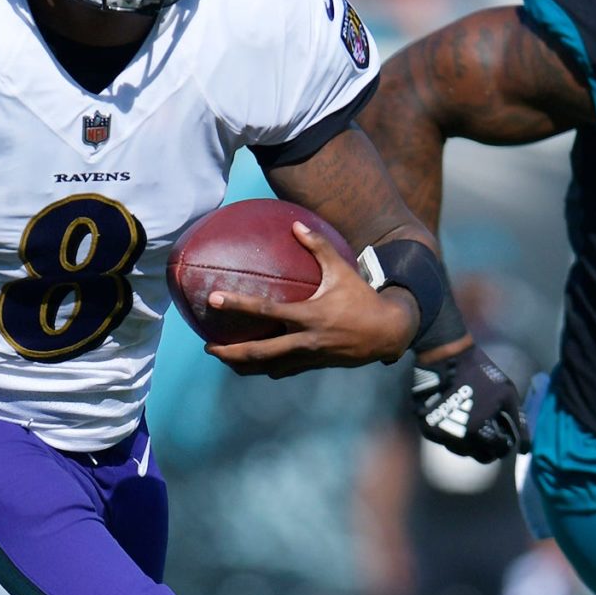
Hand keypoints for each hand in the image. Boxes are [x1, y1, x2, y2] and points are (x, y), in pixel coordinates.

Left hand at [204, 222, 419, 377]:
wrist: (387, 333)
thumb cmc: (363, 298)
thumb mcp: (342, 269)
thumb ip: (318, 246)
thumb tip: (296, 224)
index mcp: (308, 315)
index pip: (265, 311)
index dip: (238, 305)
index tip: (214, 300)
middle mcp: (305, 340)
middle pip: (259, 352)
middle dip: (230, 353)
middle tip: (208, 347)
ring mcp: (308, 357)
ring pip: (268, 367)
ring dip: (243, 365)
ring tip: (224, 358)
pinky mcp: (314, 365)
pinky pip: (283, 370)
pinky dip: (265, 368)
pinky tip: (252, 363)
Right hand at [409, 344, 526, 462]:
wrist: (445, 357)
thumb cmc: (480, 373)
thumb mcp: (507, 393)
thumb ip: (518, 421)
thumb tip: (525, 449)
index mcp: (478, 430)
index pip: (497, 452)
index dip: (503, 444)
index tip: (503, 435)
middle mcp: (456, 437)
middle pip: (478, 456)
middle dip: (487, 447)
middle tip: (489, 432)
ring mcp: (440, 434)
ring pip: (460, 451)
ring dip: (469, 442)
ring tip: (472, 421)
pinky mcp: (427, 428)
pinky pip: (444, 441)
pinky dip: (452, 434)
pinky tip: (457, 417)